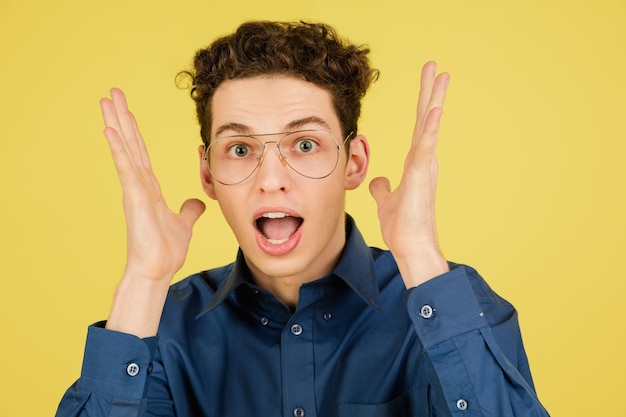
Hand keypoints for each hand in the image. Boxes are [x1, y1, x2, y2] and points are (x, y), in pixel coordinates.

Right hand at [100, 88, 204, 335]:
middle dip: (122, 117)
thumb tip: (196, 201)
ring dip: (116, 123)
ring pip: (125, 149)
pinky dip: (118, 149)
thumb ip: (189, 210)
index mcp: (149, 187)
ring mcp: (135, 189)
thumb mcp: (183, 224)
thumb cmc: (164, 250)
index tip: (127, 110)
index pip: (141, 151)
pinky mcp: (134, 197)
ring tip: (106, 100)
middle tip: (112, 92)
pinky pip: (126, 168)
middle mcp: (139, 183)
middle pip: (130, 143)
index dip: (135, 130)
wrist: (156, 270)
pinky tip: (109, 130)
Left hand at [369, 62, 449, 286]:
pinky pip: (427, 144)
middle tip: (435, 66)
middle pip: (426, 118)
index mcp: (416, 163)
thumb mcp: (386, 201)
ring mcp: (425, 165)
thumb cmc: (403, 226)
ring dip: (434, 98)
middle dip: (430, 91)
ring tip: (441, 74)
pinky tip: (435, 107)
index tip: (428, 83)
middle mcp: (424, 160)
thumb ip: (383, 188)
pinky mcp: (422, 174)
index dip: (422, 104)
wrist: (411, 246)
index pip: (419, 127)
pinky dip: (431, 125)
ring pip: (429, 124)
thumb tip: (378, 181)